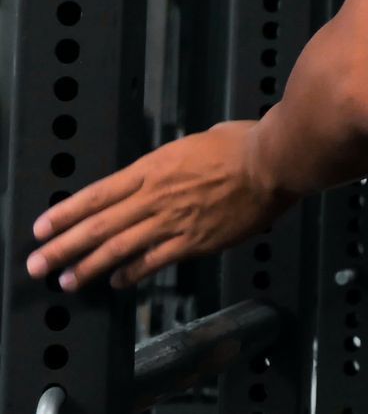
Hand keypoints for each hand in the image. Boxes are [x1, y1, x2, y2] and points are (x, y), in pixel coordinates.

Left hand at [24, 122, 292, 290]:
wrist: (275, 162)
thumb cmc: (245, 144)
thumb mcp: (201, 140)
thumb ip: (180, 159)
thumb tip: (177, 164)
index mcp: (155, 167)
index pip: (98, 194)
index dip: (66, 213)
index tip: (42, 228)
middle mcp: (156, 196)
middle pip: (99, 226)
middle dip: (63, 246)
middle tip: (37, 263)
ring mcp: (173, 221)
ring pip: (119, 248)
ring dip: (89, 266)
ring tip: (68, 281)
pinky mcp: (194, 242)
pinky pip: (155, 261)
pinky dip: (132, 273)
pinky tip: (118, 281)